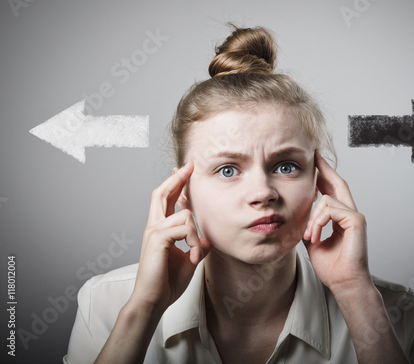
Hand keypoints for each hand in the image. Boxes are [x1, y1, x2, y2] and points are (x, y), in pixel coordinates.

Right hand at [129, 161, 210, 312]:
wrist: (153, 300)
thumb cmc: (167, 283)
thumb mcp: (188, 260)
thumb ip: (196, 246)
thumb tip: (207, 238)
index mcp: (160, 230)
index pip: (166, 200)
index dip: (175, 184)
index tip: (185, 170)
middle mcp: (154, 227)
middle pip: (161, 193)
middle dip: (176, 178)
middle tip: (189, 166)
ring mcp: (153, 232)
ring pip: (184, 215)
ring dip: (195, 234)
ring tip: (195, 254)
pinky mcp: (157, 239)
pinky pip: (183, 228)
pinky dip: (193, 241)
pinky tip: (192, 256)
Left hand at [303, 151, 371, 294]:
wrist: (343, 283)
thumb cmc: (332, 267)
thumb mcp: (313, 242)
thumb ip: (310, 226)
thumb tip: (299, 218)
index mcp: (340, 218)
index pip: (332, 191)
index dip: (323, 175)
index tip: (314, 163)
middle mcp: (350, 213)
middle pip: (338, 183)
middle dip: (325, 168)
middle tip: (314, 155)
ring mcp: (355, 216)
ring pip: (326, 200)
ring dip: (312, 218)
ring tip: (310, 237)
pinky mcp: (357, 220)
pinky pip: (330, 210)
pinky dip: (318, 222)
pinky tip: (315, 237)